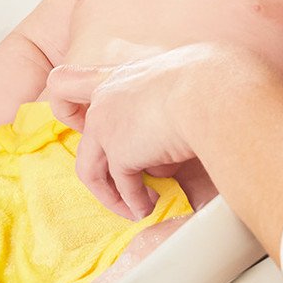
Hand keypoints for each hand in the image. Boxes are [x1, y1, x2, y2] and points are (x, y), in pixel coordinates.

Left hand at [44, 44, 241, 219]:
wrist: (214, 90)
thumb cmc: (216, 79)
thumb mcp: (187, 80)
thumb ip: (173, 106)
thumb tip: (175, 142)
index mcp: (122, 75)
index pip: (68, 80)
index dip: (67, 102)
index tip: (82, 120)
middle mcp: (106, 96)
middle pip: (66, 116)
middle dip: (84, 145)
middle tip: (111, 177)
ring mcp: (106, 125)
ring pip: (90, 167)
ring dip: (110, 192)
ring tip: (134, 205)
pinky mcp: (119, 153)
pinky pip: (122, 185)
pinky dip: (134, 201)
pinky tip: (148, 208)